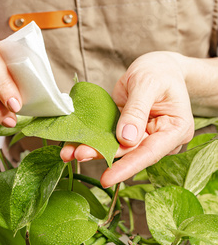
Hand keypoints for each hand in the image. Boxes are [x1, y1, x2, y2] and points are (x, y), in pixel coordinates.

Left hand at [60, 52, 194, 186]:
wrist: (159, 66)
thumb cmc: (160, 72)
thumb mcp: (148, 84)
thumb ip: (137, 110)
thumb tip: (126, 138)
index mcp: (175, 130)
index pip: (150, 153)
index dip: (127, 167)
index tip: (108, 178)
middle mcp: (159, 139)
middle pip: (129, 153)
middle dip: (103, 155)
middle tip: (79, 154)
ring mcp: (142, 136)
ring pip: (116, 148)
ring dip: (92, 150)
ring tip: (69, 152)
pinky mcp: (126, 131)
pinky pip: (108, 138)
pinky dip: (90, 140)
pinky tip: (72, 144)